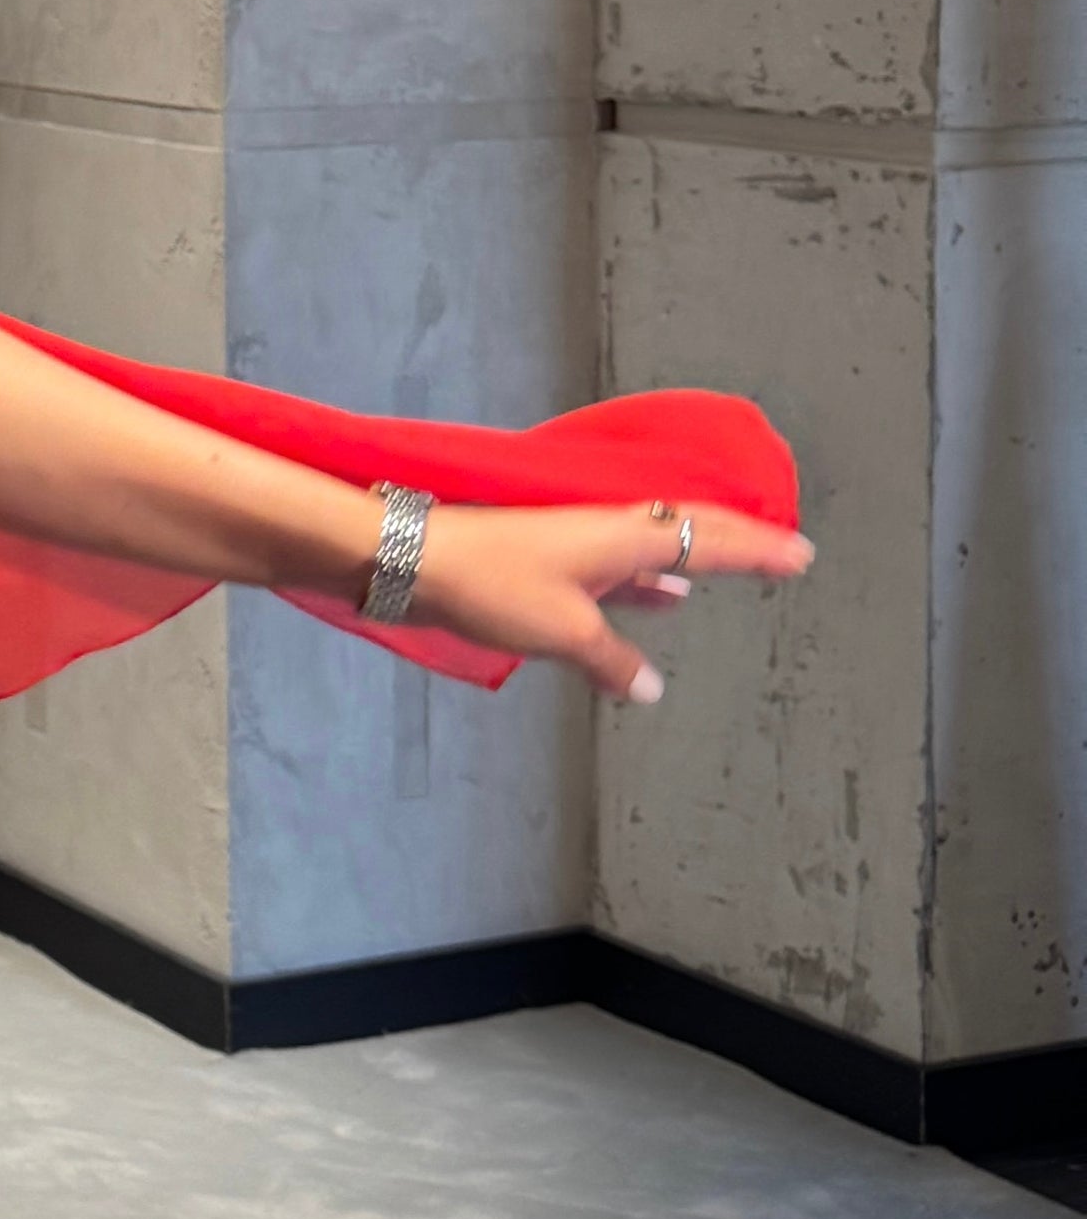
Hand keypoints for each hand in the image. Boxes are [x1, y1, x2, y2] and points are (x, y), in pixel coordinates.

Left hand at [406, 497, 814, 701]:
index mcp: (625, 535)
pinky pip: (624, 568)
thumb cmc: (491, 584)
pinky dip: (653, 581)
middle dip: (739, 542)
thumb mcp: (564, 631)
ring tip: (732, 570)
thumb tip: (651, 687)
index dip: (759, 547)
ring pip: (657, 548)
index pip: (711, 536)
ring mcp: (582, 545)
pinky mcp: (555, 563)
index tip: (801, 554)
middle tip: (782, 553)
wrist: (416, 559)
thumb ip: (612, 660)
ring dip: (697, 557)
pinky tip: (665, 599)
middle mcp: (610, 531)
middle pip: (691, 531)